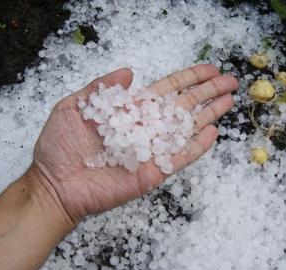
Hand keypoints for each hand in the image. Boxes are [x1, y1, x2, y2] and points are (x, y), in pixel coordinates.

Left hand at [30, 65, 237, 224]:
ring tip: (230, 101)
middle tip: (231, 81)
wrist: (54, 184)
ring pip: (186, 129)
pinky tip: (212, 133)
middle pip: (184, 106)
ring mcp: (151, 151)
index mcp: (130, 110)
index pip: (167, 90)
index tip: (209, 69)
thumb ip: (102, 88)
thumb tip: (129, 70)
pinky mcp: (152, 172)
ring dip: (209, 114)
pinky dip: (196, 147)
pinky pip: (179, 158)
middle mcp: (145, 128)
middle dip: (208, 92)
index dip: (189, 79)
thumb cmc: (59, 146)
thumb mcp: (74, 107)